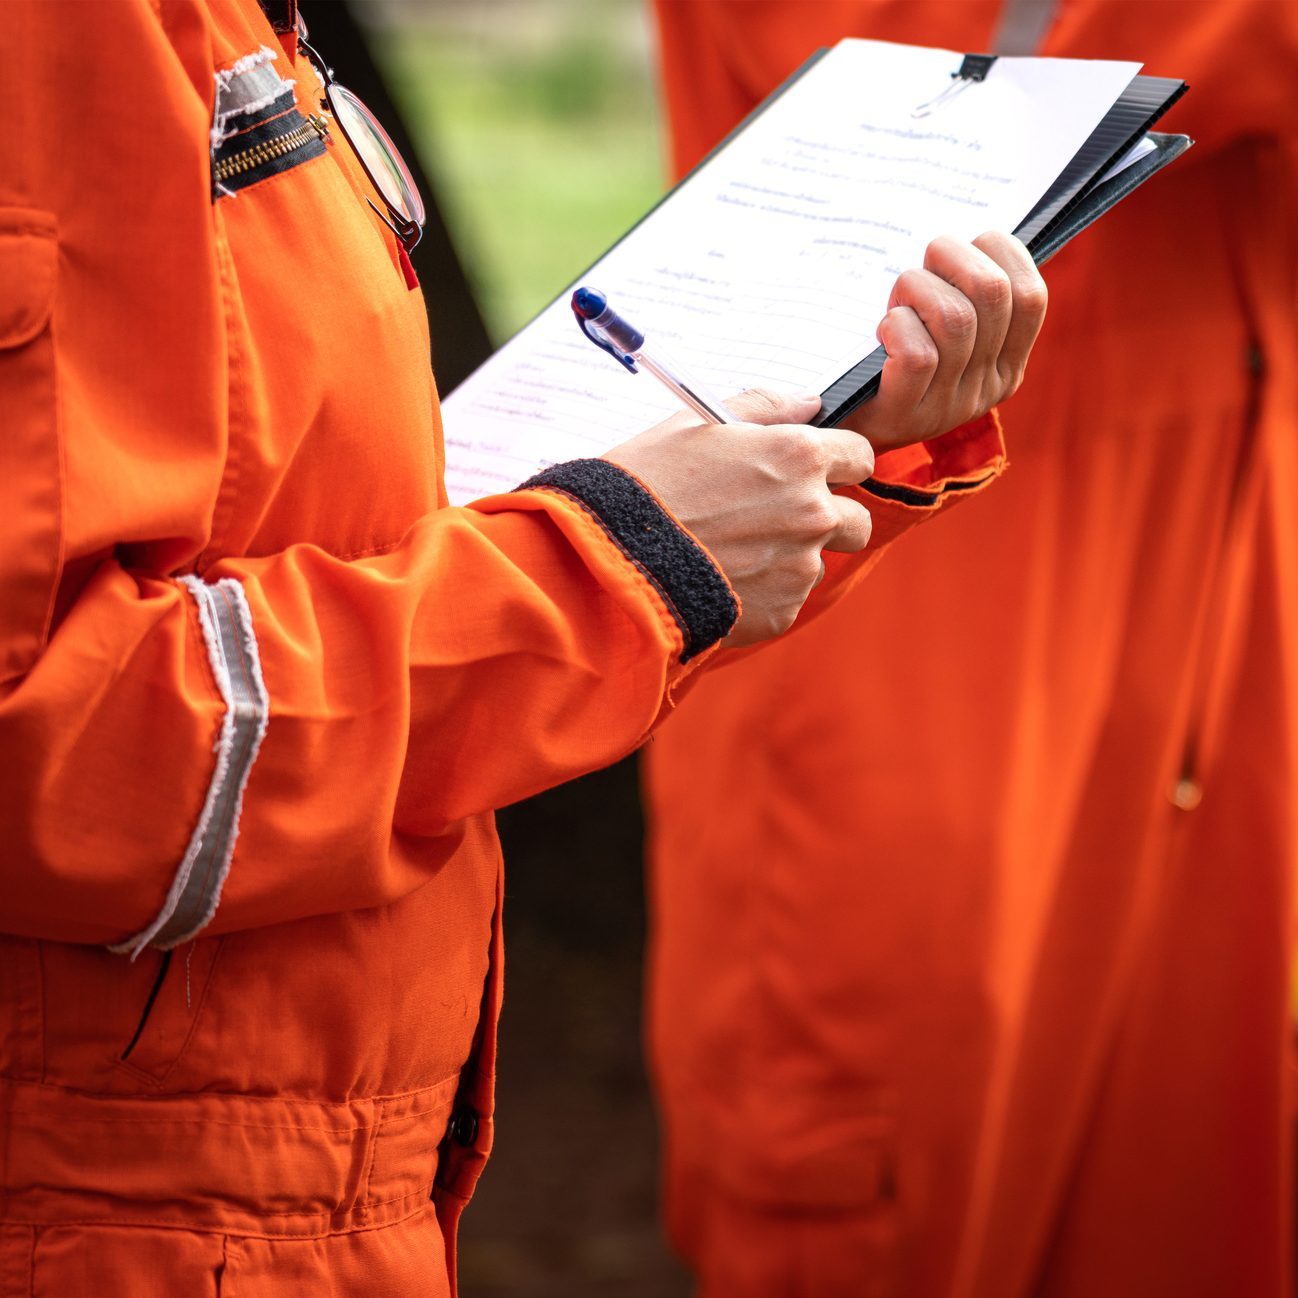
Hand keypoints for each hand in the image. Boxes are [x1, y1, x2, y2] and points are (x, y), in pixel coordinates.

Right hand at [603, 389, 873, 645]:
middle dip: (829, 517)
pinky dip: (763, 593)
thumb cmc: (646, 485)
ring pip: (818, 561)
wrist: (612, 561)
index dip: (838, 463)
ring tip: (735, 553)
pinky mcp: (783, 611)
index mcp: (799, 456)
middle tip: (779, 519)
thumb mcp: (696, 424)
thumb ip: (763, 406)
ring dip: (791, 557)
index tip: (817, 472)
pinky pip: (787, 599)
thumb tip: (808, 402)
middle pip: (857, 519)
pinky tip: (721, 580)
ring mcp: (801, 566)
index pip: (860, 456)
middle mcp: (813, 511)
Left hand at [846, 231, 1046, 451]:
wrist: (842, 430)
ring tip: (897, 301)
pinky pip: (917, 354)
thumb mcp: (941, 334)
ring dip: (916, 288)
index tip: (966, 248)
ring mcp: (948, 406)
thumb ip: (966, 296)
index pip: (1031, 296)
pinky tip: (882, 331)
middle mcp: (985, 388)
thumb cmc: (890, 363)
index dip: (1002, 253)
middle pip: (992, 294)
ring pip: (954, 318)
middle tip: (921, 266)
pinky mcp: (907, 416)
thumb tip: (977, 237)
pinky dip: (896, 325)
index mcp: (1007, 365)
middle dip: (951, 257)